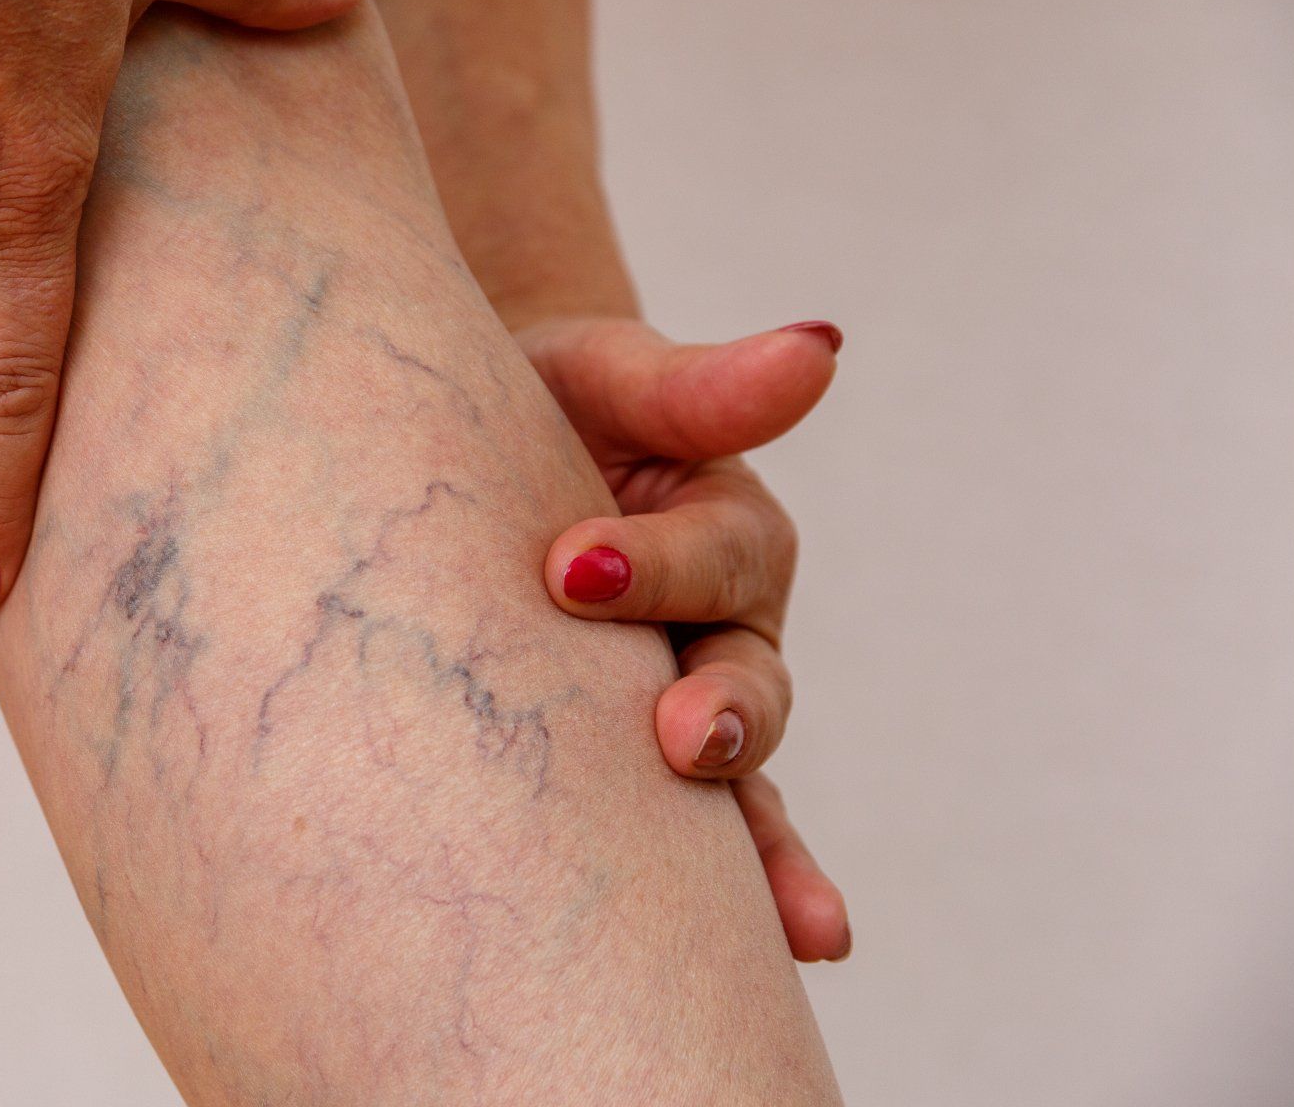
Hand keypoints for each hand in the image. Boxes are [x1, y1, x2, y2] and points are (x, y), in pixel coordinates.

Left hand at [522, 316, 851, 961]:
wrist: (471, 448)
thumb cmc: (542, 404)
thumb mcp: (607, 376)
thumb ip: (700, 385)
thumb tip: (822, 344)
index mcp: (728, 526)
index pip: (716, 552)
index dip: (656, 564)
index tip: (569, 564)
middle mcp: (725, 627)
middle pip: (749, 681)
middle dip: (721, 714)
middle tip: (681, 735)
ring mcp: (687, 701)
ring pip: (738, 779)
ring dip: (755, 844)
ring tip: (776, 917)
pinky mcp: (635, 763)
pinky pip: (699, 838)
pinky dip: (743, 891)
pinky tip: (790, 950)